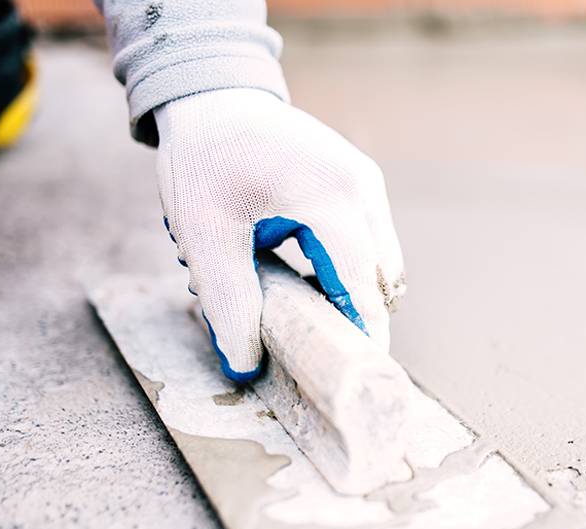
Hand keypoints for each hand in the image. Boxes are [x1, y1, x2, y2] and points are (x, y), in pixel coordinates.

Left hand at [154, 88, 405, 381]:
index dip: (362, 333)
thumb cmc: (206, 157)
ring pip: (381, 262)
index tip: (356, 376)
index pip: (360, 282)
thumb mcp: (204, 232)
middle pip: (381, 276)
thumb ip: (227, 300)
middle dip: (357, 317)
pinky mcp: (360, 184)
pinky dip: (348, 270)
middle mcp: (361, 187)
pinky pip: (370, 242)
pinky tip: (310, 279)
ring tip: (307, 312)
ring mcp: (366, 183)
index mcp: (329, 195)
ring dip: (351, 292)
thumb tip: (244, 365)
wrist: (214, 96)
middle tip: (321, 351)